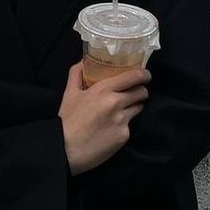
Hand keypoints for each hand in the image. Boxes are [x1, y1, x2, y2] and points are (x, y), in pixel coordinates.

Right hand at [58, 60, 150, 175]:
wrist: (65, 150)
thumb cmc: (67, 119)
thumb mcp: (69, 92)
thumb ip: (77, 73)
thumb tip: (84, 60)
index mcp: (104, 89)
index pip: (135, 76)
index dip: (143, 74)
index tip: (144, 75)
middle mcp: (116, 103)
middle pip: (141, 92)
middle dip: (140, 91)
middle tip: (133, 92)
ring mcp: (122, 120)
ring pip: (139, 108)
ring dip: (134, 106)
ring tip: (123, 110)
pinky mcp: (124, 136)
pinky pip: (130, 125)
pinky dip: (124, 124)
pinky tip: (113, 128)